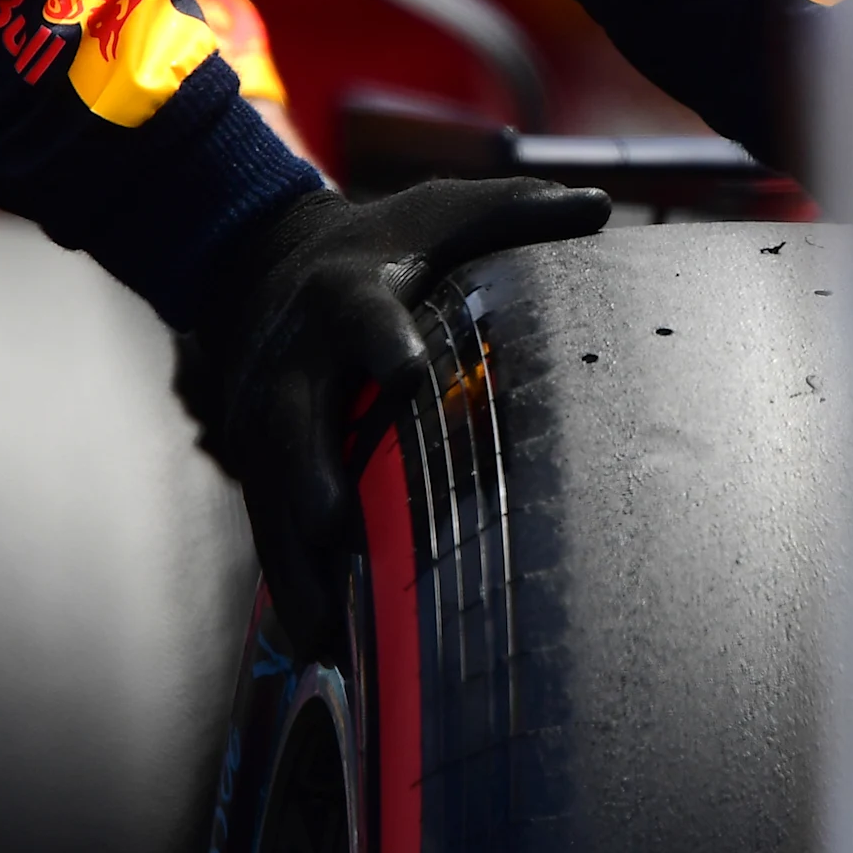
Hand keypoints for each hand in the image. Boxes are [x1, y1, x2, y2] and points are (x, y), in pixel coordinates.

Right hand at [177, 179, 610, 635]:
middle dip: (308, 473)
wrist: (259, 258)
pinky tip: (320, 645)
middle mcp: (294, 360)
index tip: (405, 370)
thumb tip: (598, 207)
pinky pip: (266, 528)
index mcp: (347, 295)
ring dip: (294, 560)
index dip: (381, 340)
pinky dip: (290, 586)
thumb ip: (514, 212)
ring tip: (324, 626)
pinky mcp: (254, 462)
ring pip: (271, 492)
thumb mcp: (441, 212)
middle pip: (293, 419)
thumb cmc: (382, 243)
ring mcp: (265, 417)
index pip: (361, 316)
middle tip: (334, 527)